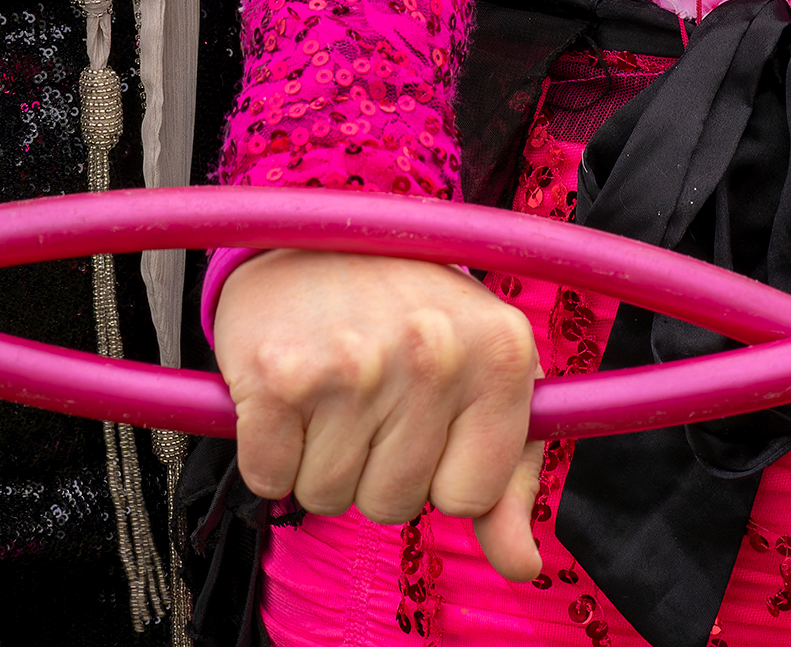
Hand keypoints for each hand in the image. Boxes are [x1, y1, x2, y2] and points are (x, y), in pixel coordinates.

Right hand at [215, 248, 546, 582]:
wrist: (310, 225)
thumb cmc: (407, 306)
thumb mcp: (482, 371)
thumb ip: (508, 475)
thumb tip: (521, 565)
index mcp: (500, 350)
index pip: (469, 497)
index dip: (438, 470)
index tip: (424, 417)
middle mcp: (434, 351)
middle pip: (394, 503)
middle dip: (372, 463)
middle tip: (367, 390)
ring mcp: (355, 362)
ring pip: (329, 496)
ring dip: (318, 456)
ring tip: (328, 385)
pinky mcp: (277, 374)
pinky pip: (270, 479)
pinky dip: (268, 450)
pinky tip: (285, 391)